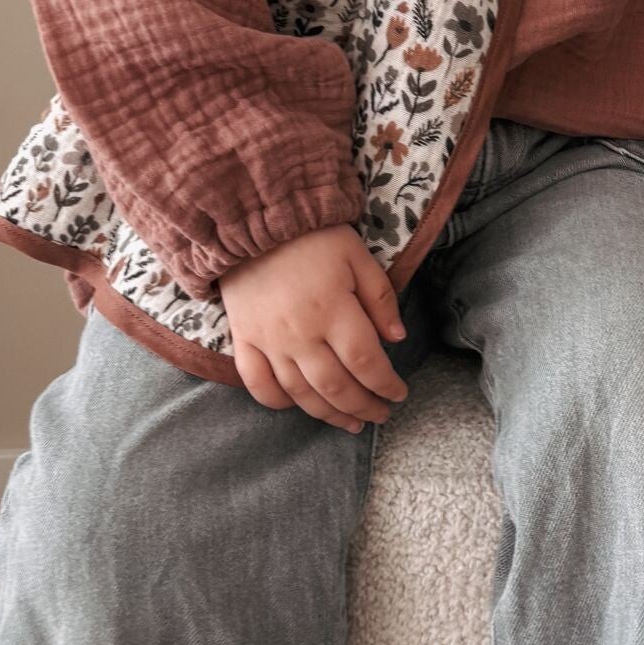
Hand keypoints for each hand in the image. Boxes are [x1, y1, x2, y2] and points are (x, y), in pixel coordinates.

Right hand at [218, 222, 409, 430]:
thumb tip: (397, 339)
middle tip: (381, 415)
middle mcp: (301, 333)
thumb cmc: (312, 236)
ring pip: (301, 393)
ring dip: (329, 414)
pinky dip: (277, 402)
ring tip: (350, 423)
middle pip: (337, 386)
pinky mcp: (243, 340)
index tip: (399, 394)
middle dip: (364, 406)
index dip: (386, 385)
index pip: (366, 362)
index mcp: (334, 310)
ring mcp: (269, 341)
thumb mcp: (357, 256)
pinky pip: (257, 384)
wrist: (252, 221)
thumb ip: (380, 297)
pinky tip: (298, 405)